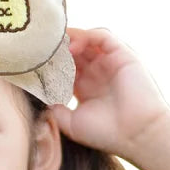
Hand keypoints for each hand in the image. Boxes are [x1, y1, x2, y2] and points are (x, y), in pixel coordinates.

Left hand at [51, 27, 169, 157]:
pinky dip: (86, 36)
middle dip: (56, 49)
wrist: (136, 134)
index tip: (32, 65)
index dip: (49, 64)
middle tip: (39, 49)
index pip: (63, 68)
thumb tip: (39, 95)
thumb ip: (54, 108)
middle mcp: (97, 73)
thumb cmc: (106, 134)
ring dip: (69, 40)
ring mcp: (109, 63)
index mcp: (85, 88)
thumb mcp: (70, 123)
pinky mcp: (122, 55)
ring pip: (86, 41)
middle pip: (73, 52)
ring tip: (54, 47)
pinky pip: (102, 36)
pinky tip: (72, 47)